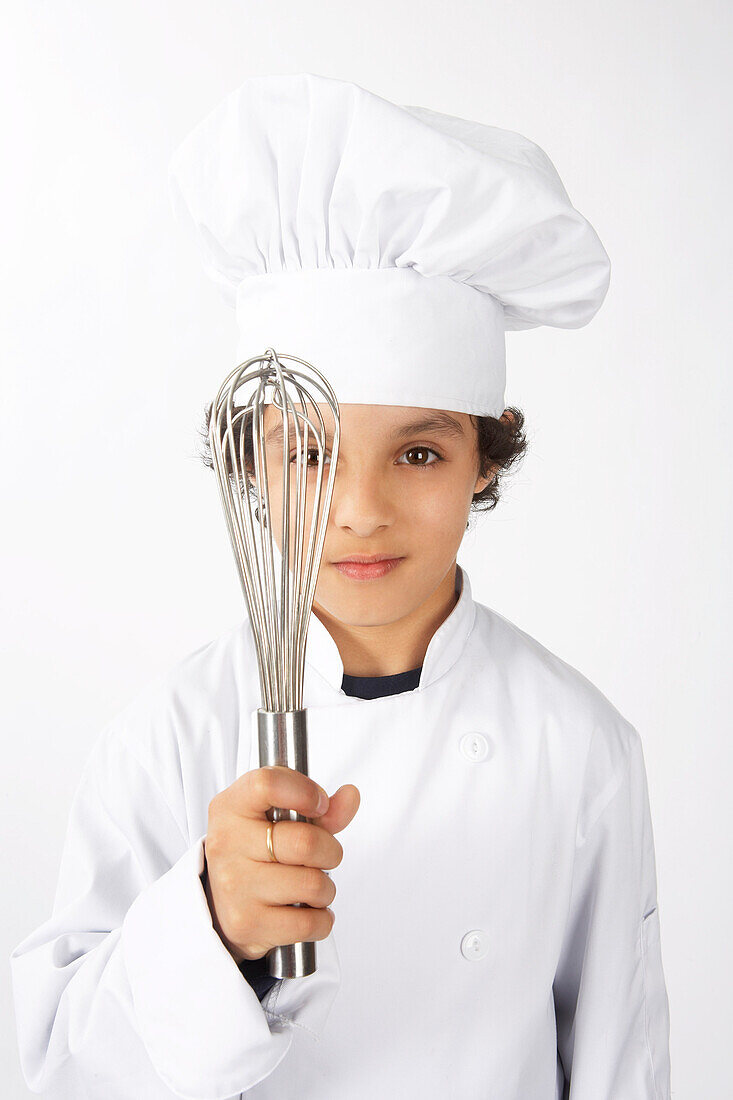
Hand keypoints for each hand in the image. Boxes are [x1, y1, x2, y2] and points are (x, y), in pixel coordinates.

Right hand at [203, 766, 359, 962]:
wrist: (221, 905)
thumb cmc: (257, 852)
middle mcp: (227, 844)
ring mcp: (234, 886)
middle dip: (330, 851)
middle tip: (323, 856)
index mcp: (231, 807)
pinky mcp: (247, 923)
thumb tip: (351, 796)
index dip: (305, 792)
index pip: (267, 784)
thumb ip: (320, 808)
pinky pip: (309, 923)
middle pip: (305, 842)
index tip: (320, 804)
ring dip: (325, 889)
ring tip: (311, 887)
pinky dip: (322, 919)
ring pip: (313, 884)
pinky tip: (307, 911)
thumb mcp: (279, 820)